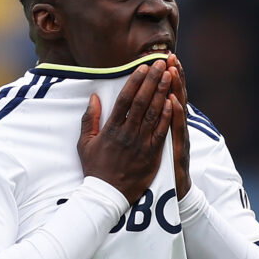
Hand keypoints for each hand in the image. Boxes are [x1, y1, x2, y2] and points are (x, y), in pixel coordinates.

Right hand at [78, 60, 172, 203]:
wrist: (108, 195)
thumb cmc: (95, 168)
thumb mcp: (84, 143)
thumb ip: (89, 119)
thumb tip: (94, 97)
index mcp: (111, 129)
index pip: (125, 99)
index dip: (135, 81)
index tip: (142, 67)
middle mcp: (127, 133)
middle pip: (142, 101)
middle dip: (152, 80)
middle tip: (161, 63)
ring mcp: (141, 143)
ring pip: (154, 113)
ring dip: (162, 92)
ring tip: (170, 75)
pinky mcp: (152, 154)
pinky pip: (161, 132)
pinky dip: (167, 116)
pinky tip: (173, 101)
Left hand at [167, 54, 190, 199]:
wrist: (177, 194)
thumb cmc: (165, 168)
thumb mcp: (160, 143)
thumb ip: (156, 124)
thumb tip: (156, 105)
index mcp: (168, 125)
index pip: (168, 95)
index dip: (167, 77)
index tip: (164, 58)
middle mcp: (177, 128)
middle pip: (176, 97)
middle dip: (174, 76)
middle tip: (171, 57)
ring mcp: (180, 138)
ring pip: (179, 110)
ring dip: (177, 90)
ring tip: (173, 72)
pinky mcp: (179, 151)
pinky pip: (177, 131)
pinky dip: (176, 115)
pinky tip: (174, 102)